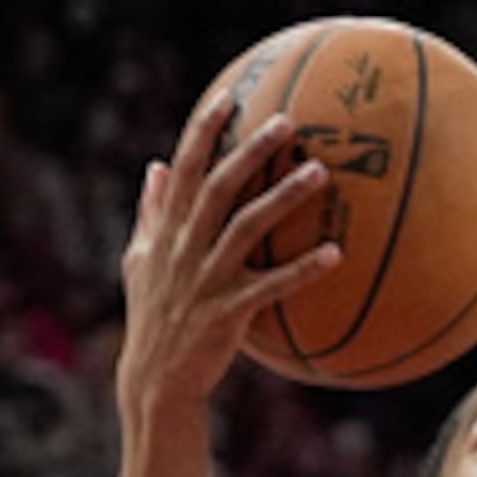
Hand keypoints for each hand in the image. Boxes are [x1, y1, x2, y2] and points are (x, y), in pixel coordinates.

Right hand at [115, 85, 342, 411]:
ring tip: (321, 173)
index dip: (204, 131)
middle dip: (251, 151)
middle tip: (287, 122)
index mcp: (167, 230)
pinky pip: (272, 285)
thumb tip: (156, 165)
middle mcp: (184, 247)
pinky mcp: (228, 312)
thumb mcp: (140, 260)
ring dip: (284, 197)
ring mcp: (206, 278)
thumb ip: (151, 212)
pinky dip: (304, 269)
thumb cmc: (154, 316)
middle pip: (219, 187)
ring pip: (247, 227)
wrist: (156, 379)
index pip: (184, 168)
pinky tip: (336, 254)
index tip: (229, 97)